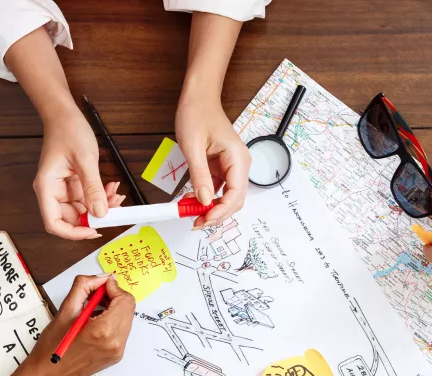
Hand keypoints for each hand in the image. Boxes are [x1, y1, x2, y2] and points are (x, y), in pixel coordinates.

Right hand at [13, 273, 134, 375]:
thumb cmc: (52, 346)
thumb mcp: (65, 311)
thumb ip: (83, 287)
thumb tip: (100, 278)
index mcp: (104, 330)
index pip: (124, 300)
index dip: (113, 288)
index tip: (99, 285)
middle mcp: (116, 342)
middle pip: (129, 309)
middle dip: (114, 297)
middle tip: (94, 295)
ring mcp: (118, 351)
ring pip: (126, 319)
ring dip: (113, 309)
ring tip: (91, 310)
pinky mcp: (116, 356)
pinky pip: (121, 331)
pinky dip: (112, 321)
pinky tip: (93, 323)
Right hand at [34, 109, 124, 239]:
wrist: (65, 114)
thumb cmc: (67, 130)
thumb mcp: (85, 160)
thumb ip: (92, 188)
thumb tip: (100, 212)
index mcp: (46, 187)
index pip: (53, 223)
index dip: (73, 233)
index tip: (93, 230)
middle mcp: (52, 192)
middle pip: (70, 220)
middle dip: (93, 218)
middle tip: (114, 212)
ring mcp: (63, 190)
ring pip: (83, 211)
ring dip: (101, 207)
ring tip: (116, 196)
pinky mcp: (74, 185)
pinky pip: (88, 199)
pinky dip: (101, 197)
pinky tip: (111, 188)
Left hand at [175, 93, 249, 228]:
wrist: (198, 98)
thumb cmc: (197, 114)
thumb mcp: (193, 147)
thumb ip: (199, 175)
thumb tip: (203, 201)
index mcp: (238, 158)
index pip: (235, 194)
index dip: (220, 211)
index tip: (204, 219)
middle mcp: (240, 164)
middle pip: (234, 200)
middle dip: (217, 214)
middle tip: (196, 222)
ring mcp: (232, 167)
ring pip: (227, 197)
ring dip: (212, 208)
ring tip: (192, 214)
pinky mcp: (223, 168)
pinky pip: (218, 189)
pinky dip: (207, 198)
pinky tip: (192, 200)